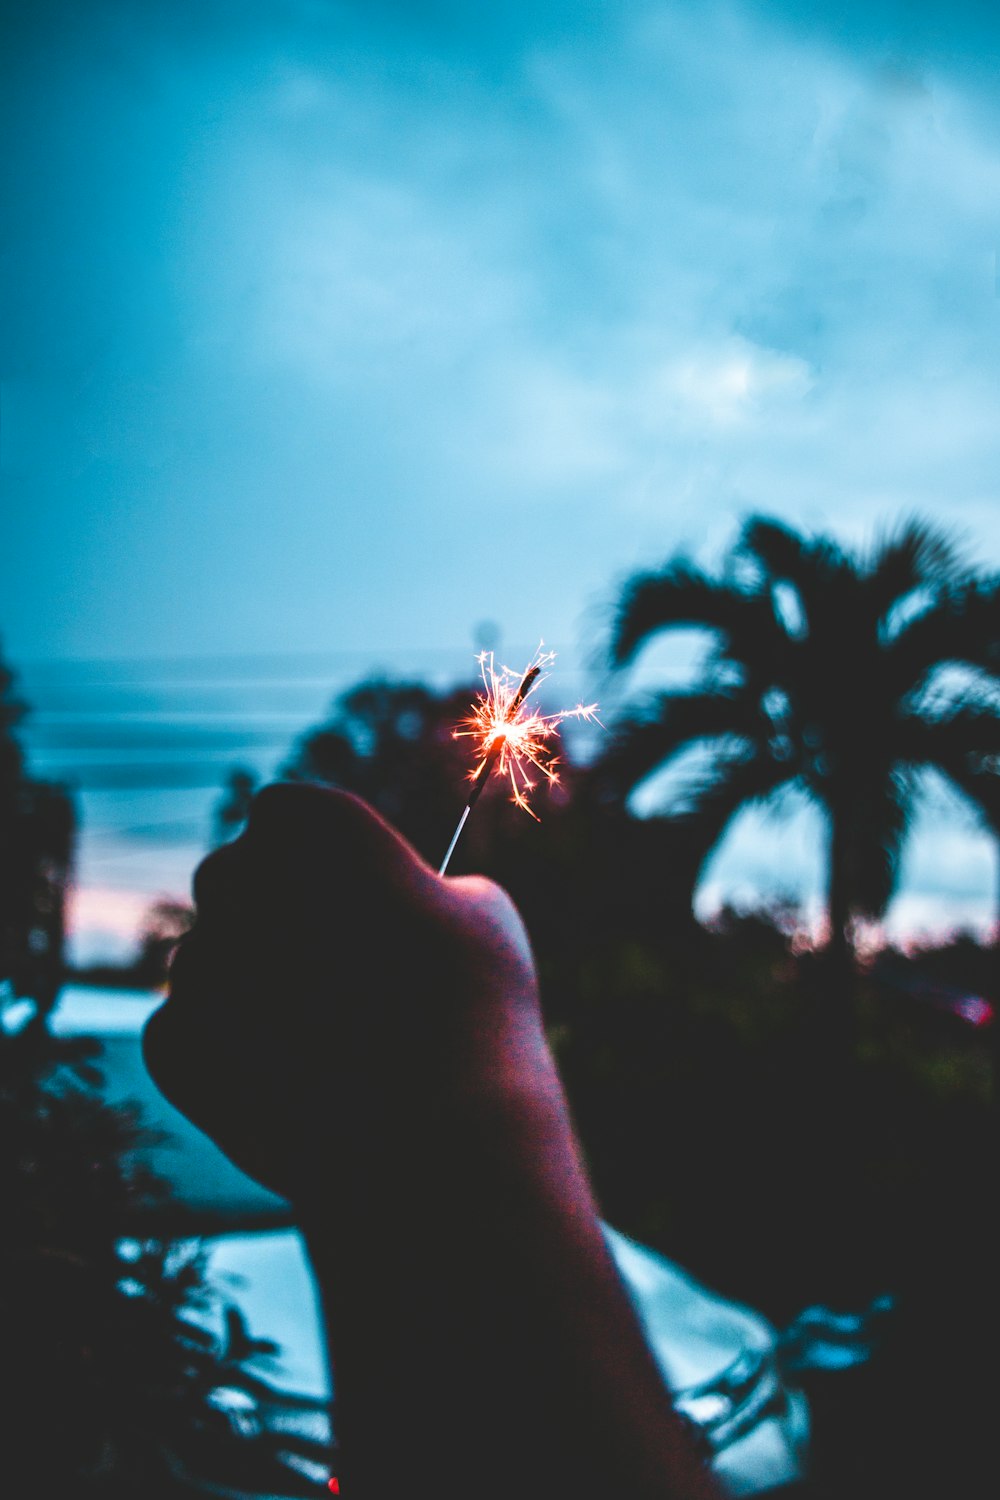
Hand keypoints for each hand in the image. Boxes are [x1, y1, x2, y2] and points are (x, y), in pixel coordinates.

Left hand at [142, 781, 541, 1203]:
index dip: (319, 862)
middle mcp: (236, 875)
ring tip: (330, 1042)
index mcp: (308, 821)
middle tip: (336, 973)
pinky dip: (229, 1056)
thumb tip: (406, 903)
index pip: (287, 816)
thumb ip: (421, 888)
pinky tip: (297, 1081)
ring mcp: (195, 960)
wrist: (436, 1135)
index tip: (353, 902)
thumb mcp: (480, 911)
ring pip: (212, 961)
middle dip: (272, 916)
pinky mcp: (172, 1039)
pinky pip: (190, 1032)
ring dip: (251, 988)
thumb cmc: (474, 1006)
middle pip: (235, 879)